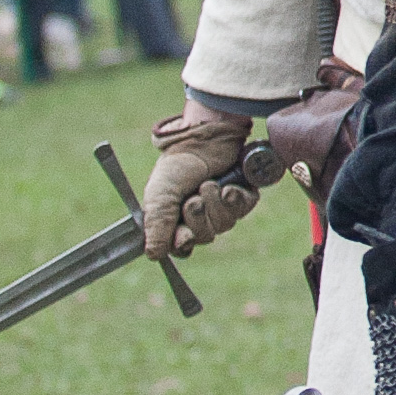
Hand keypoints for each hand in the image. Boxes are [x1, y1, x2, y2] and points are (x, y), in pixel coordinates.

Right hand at [143, 107, 255, 258]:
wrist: (203, 139)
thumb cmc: (178, 166)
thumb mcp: (160, 195)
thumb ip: (157, 223)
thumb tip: (153, 255)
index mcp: (177, 219)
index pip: (182, 246)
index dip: (184, 242)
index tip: (184, 235)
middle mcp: (201, 216)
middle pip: (205, 236)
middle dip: (199, 217)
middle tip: (194, 198)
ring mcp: (223, 207)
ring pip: (224, 224)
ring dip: (215, 204)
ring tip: (209, 184)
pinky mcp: (242, 196)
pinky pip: (243, 209)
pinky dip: (235, 199)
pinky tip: (229, 188)